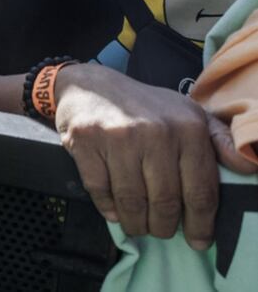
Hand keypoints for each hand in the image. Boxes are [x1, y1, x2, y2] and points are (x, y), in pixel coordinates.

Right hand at [54, 63, 257, 249]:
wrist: (90, 86)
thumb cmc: (144, 106)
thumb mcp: (188, 113)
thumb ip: (221, 140)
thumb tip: (249, 166)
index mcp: (188, 127)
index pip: (200, 191)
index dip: (201, 224)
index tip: (198, 241)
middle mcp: (155, 132)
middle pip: (165, 202)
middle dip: (164, 226)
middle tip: (161, 230)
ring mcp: (118, 137)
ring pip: (132, 201)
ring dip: (136, 223)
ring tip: (138, 225)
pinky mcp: (85, 141)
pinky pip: (100, 190)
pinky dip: (108, 208)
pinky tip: (114, 210)